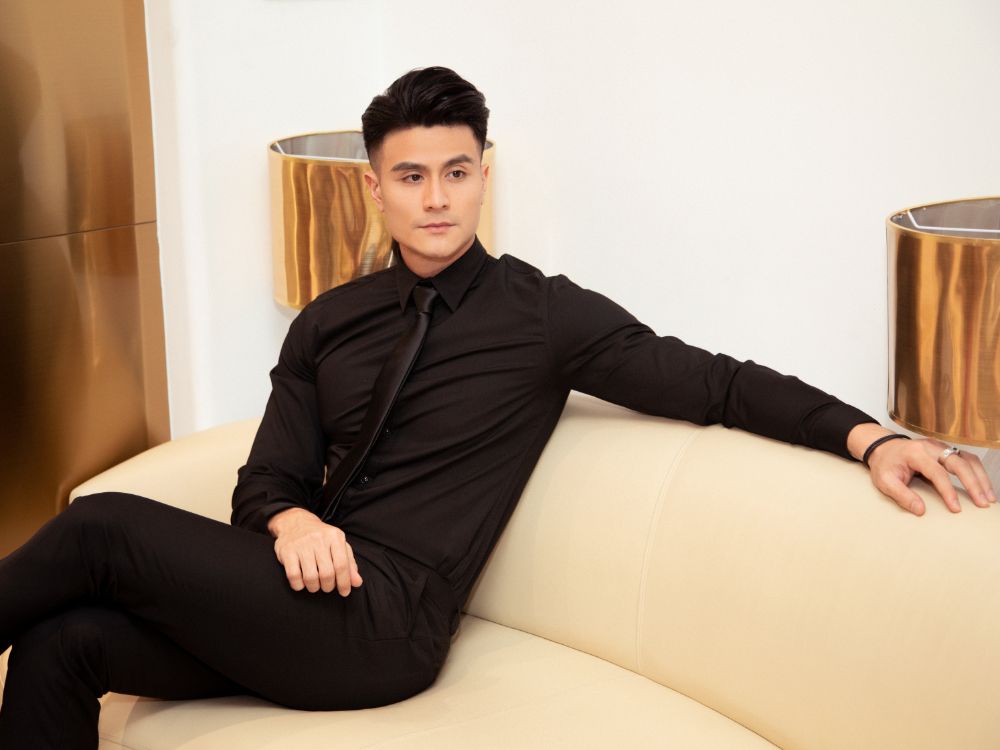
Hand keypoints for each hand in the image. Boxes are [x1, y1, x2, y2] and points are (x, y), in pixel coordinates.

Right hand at [267, 507, 362, 594]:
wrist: (296, 522)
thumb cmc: (321, 538)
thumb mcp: (339, 545)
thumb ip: (349, 564)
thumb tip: (357, 583)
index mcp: (335, 536)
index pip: (342, 565)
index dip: (344, 582)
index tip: (344, 592)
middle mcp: (319, 538)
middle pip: (327, 573)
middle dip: (328, 586)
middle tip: (327, 587)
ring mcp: (301, 544)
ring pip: (310, 577)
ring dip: (314, 587)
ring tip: (315, 585)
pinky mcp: (287, 551)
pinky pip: (294, 576)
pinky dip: (299, 585)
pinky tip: (302, 583)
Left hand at [848, 423, 997, 514]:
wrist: (883, 448)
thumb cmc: (885, 464)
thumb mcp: (884, 481)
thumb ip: (901, 495)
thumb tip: (920, 510)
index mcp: (915, 453)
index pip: (937, 472)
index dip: (948, 491)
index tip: (956, 508)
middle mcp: (931, 447)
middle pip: (958, 462)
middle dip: (973, 484)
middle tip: (982, 503)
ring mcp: (940, 447)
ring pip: (967, 459)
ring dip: (980, 478)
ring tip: (988, 498)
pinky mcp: (946, 450)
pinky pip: (967, 459)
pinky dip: (978, 472)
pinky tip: (983, 487)